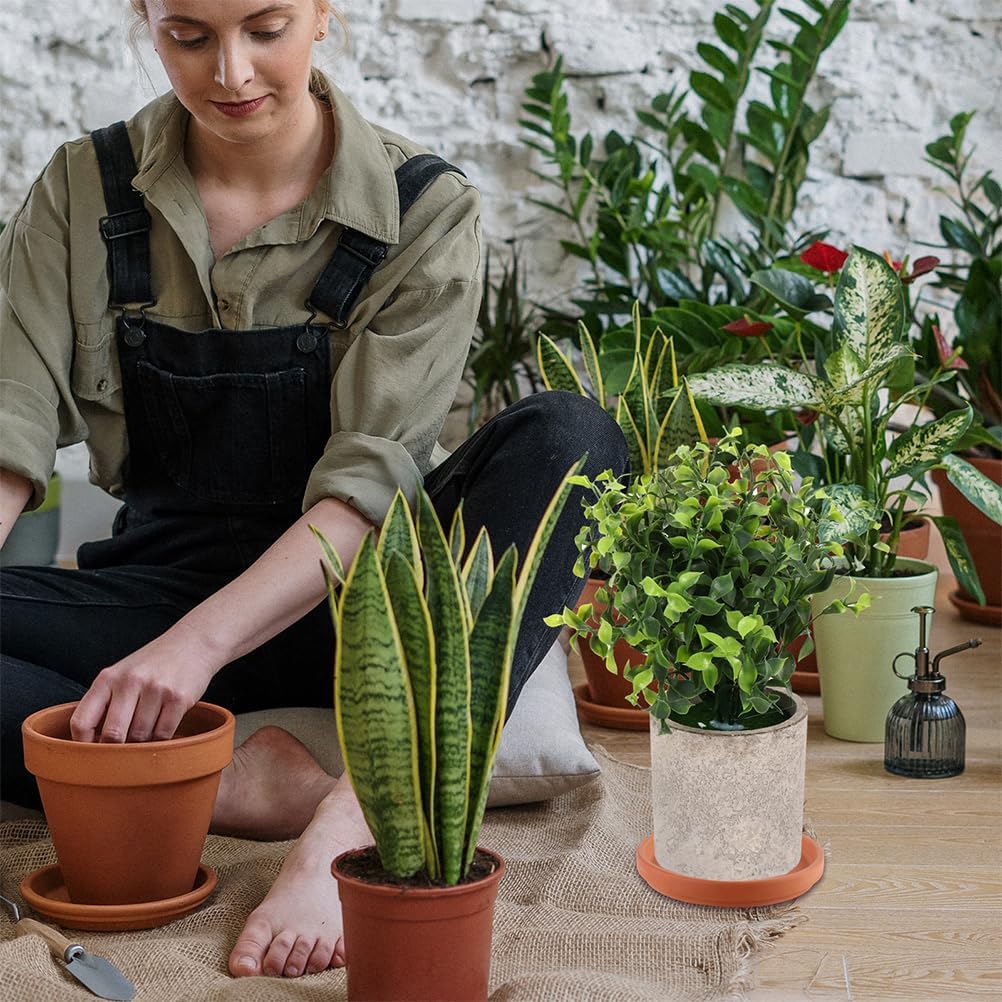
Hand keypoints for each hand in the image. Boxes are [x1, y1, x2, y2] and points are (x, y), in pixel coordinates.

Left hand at [70, 622, 218, 742]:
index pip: (81, 722)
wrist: (193, 643)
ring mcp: (156, 689)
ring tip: (147, 730)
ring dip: (142, 742)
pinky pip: (163, 734)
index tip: (89, 754)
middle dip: (116, 749)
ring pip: (140, 736)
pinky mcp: (178, 698)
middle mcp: (130, 682)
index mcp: (108, 678)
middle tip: (121, 751)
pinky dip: (161, 738)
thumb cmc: (153, 663)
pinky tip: (162, 726)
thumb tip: (92, 743)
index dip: (82, 744)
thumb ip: (105, 703)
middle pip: (112, 735)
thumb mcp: (121, 675)